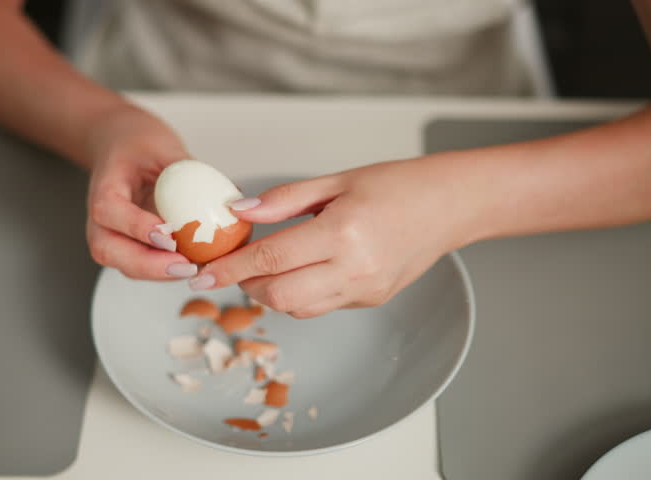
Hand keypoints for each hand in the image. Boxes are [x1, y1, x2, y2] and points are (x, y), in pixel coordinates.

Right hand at [84, 104, 197, 279]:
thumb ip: (189, 172)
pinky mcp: (127, 246)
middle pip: (107, 250)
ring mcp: (111, 236)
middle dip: (148, 264)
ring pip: (124, 265)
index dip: (136, 227)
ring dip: (159, 273)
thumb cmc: (139, 145)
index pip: (109, 211)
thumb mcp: (164, 147)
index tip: (168, 235)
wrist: (121, 147)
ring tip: (195, 270)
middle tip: (186, 266)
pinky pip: (141, 265)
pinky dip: (166, 270)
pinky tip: (194, 265)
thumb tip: (230, 197)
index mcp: (104, 187)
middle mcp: (100, 218)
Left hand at [189, 156, 483, 316]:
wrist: (448, 206)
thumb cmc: (396, 185)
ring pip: (297, 309)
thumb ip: (283, 201)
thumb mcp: (336, 181)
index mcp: (343, 232)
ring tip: (268, 266)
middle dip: (247, 284)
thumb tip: (238, 212)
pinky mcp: (371, 301)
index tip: (201, 273)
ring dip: (271, 293)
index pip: (270, 260)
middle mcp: (354, 269)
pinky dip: (299, 294)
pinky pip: (320, 306)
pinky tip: (302, 269)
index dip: (230, 268)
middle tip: (238, 264)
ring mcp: (364, 290)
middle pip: (279, 296)